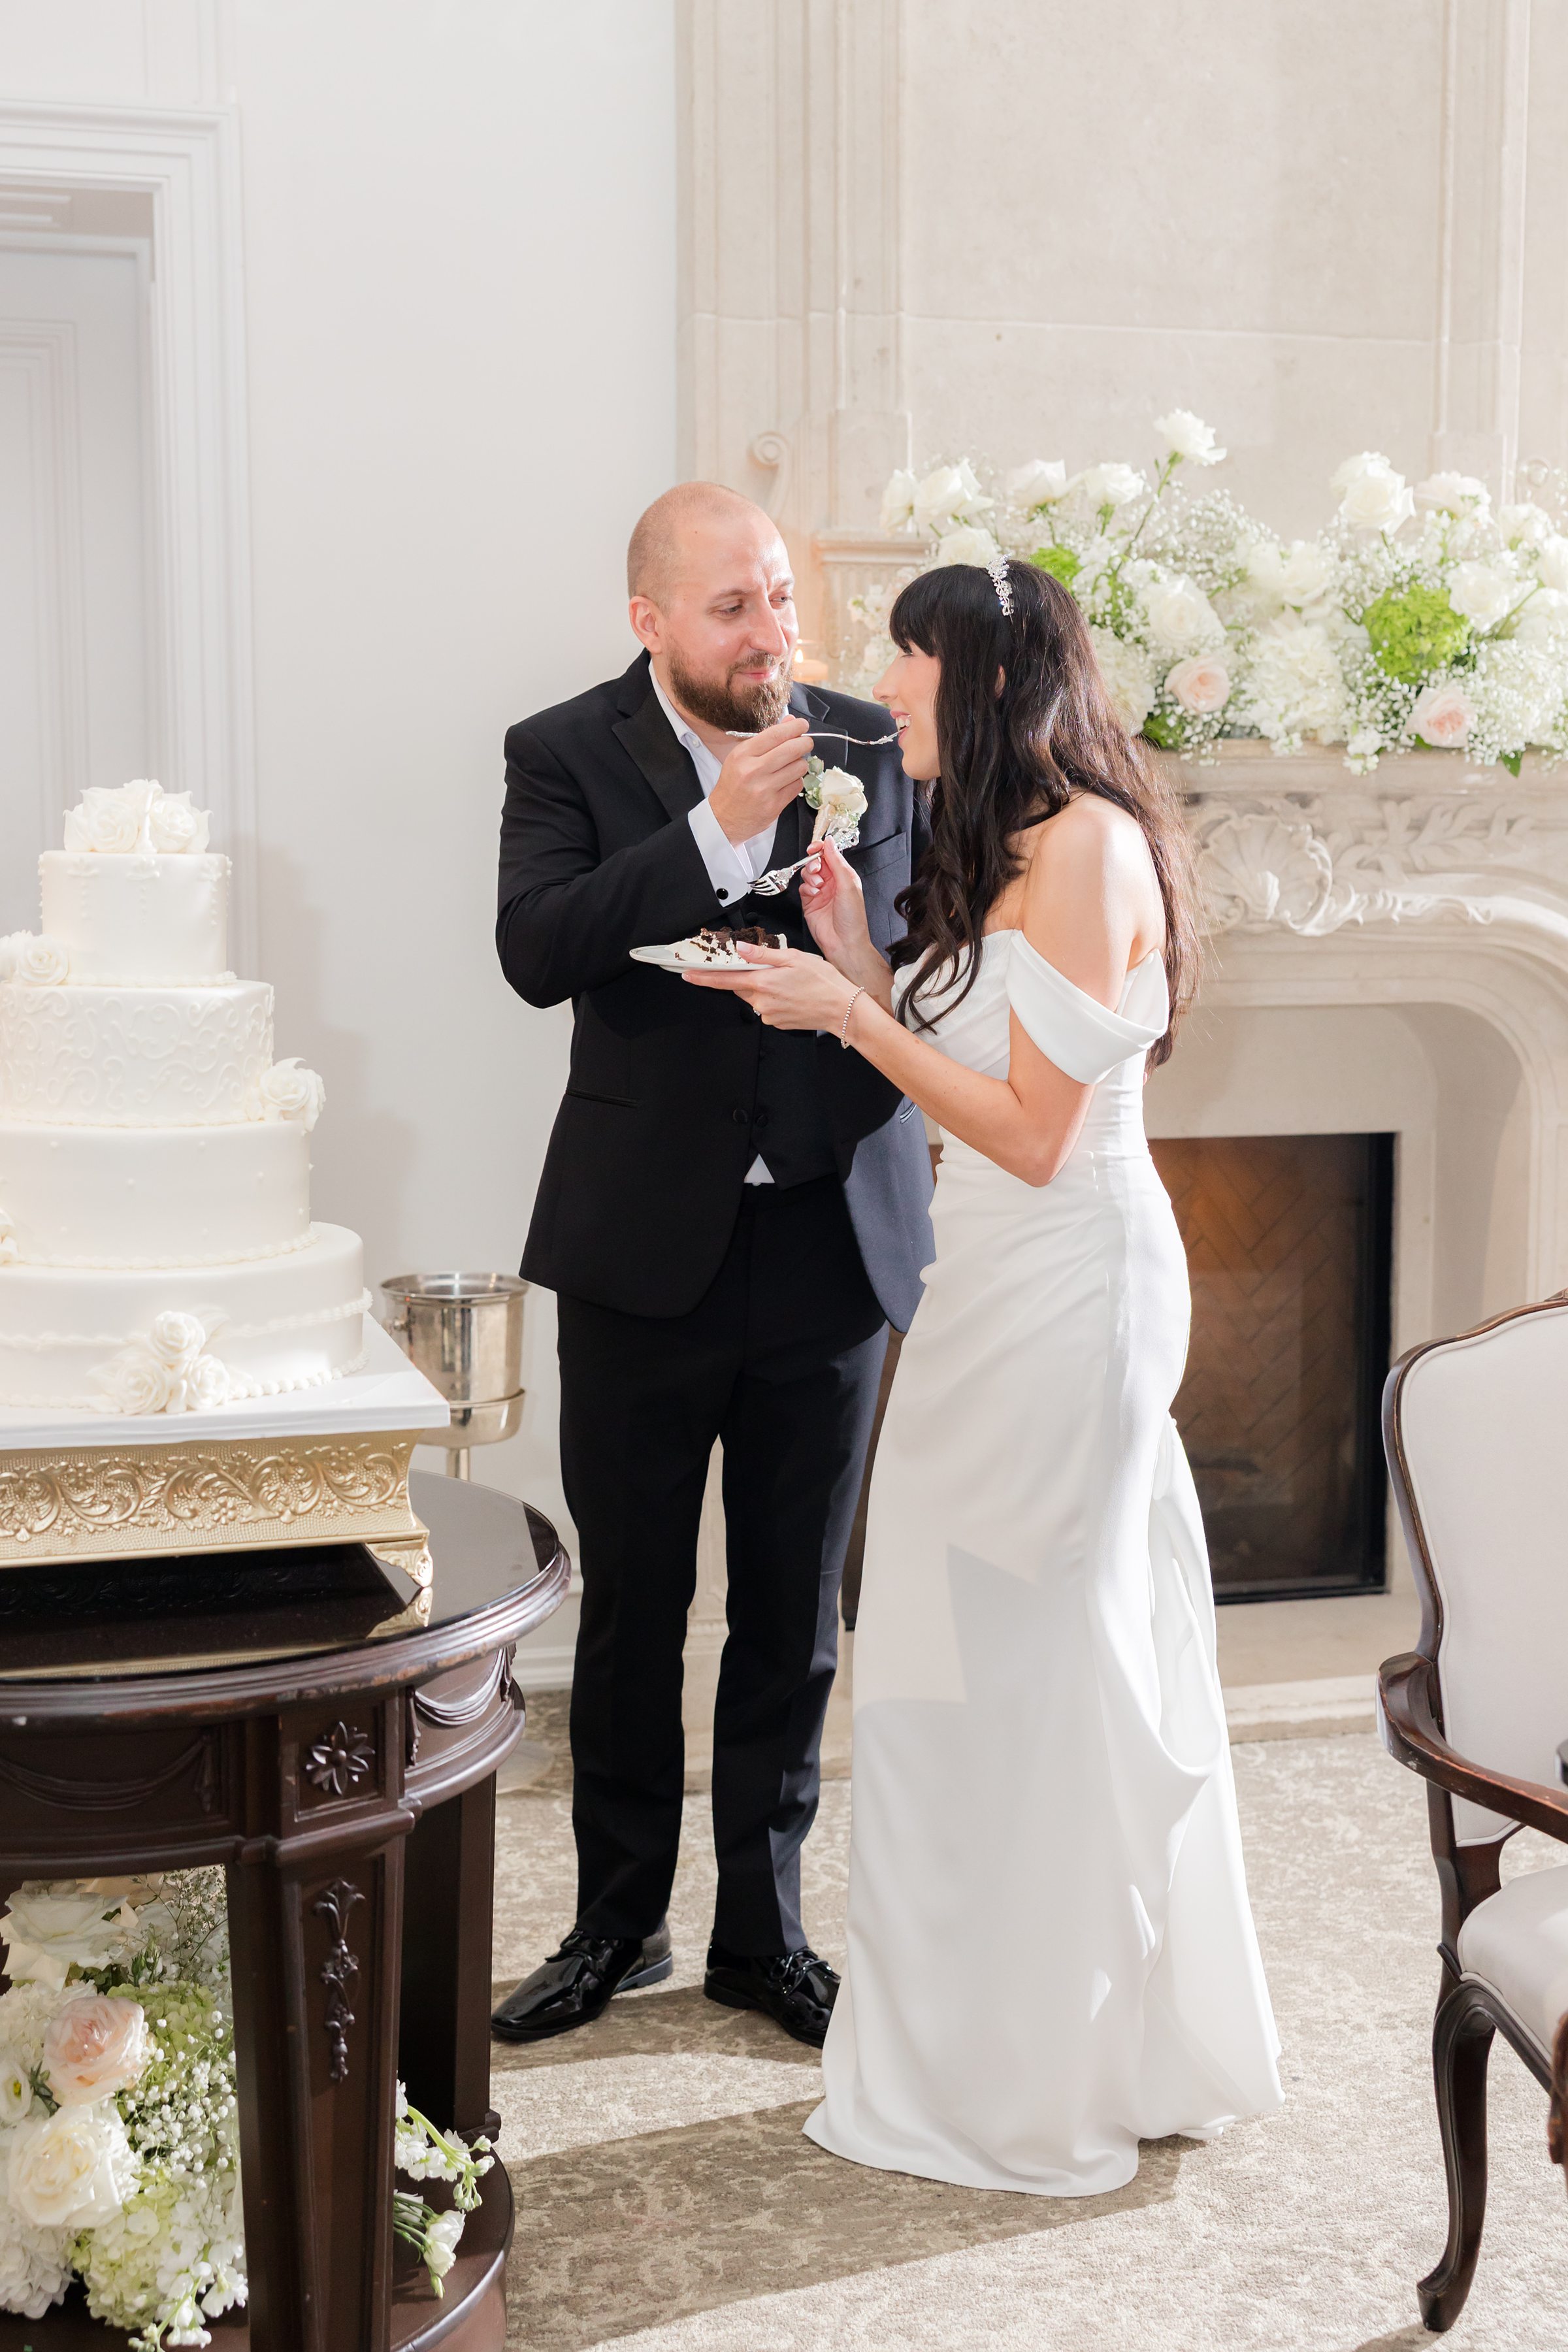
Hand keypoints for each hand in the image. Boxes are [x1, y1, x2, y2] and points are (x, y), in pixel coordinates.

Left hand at [682, 941, 857, 1032]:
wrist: (842, 1009)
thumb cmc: (824, 982)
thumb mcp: (793, 958)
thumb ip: (763, 954)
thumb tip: (740, 949)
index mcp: (763, 983)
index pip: (724, 980)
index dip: (703, 977)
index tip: (687, 975)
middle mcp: (762, 1002)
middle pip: (740, 986)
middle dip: (747, 975)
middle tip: (770, 969)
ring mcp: (769, 1015)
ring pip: (754, 996)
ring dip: (762, 986)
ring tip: (788, 981)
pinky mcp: (777, 1023)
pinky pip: (766, 1007)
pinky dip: (773, 998)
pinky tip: (791, 993)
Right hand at [707, 716, 812, 846]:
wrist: (723, 818)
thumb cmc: (733, 785)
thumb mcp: (741, 757)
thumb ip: (766, 739)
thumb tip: (791, 722)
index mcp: (743, 755)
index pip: (776, 734)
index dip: (794, 727)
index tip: (802, 725)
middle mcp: (753, 771)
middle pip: (792, 749)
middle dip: (805, 743)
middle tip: (806, 743)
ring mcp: (764, 789)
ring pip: (798, 767)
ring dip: (800, 764)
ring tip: (792, 766)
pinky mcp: (774, 805)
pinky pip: (797, 785)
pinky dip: (796, 781)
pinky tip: (787, 781)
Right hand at [799, 834, 872, 969]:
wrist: (844, 943)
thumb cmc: (853, 919)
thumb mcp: (848, 885)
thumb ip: (837, 862)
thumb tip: (830, 842)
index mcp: (845, 876)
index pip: (830, 855)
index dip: (821, 849)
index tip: (814, 848)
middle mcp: (832, 883)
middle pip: (816, 863)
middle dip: (813, 863)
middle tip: (816, 870)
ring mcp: (820, 893)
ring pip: (807, 874)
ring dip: (810, 876)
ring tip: (818, 886)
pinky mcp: (810, 903)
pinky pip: (802, 889)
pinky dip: (806, 889)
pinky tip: (814, 895)